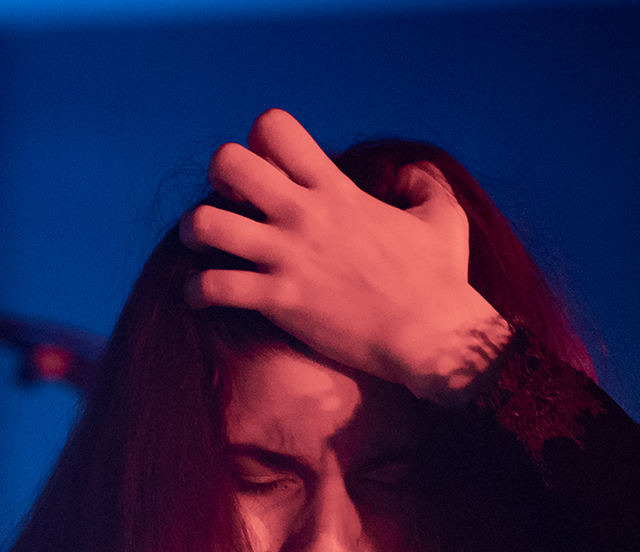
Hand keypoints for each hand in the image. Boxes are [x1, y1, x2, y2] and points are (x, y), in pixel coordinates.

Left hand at [179, 108, 511, 401]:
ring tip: (203, 247)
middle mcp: (304, 215)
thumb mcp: (444, 217)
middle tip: (229, 203)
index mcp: (335, 189)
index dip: (259, 143)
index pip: (274, 128)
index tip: (266, 171)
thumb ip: (425, 183)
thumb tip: (410, 172)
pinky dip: (197, 291)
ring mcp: (287, 257)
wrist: (433, 336)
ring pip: (205, 223)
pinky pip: (213, 286)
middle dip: (218, 178)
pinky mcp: (279, 300)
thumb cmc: (442, 281)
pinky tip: (203, 296)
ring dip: (195, 232)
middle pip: (228, 162)